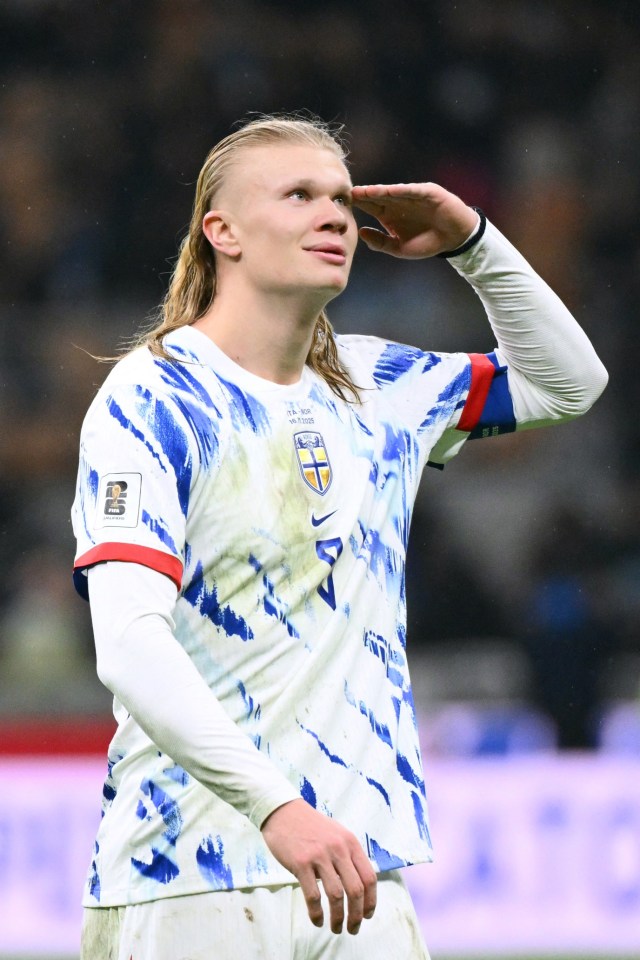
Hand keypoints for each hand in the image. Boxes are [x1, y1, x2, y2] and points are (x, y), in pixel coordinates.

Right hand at [261, 798, 376, 934]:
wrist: (284, 812)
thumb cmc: (311, 826)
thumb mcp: (337, 834)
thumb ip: (348, 856)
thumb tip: (359, 886)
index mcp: (350, 843)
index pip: (369, 877)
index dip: (371, 901)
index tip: (367, 915)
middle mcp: (339, 849)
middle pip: (356, 890)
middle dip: (356, 915)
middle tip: (353, 928)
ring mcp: (320, 856)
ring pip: (336, 895)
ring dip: (338, 918)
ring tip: (336, 928)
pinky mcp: (301, 863)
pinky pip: (313, 895)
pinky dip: (316, 913)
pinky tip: (317, 920)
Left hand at [351, 182, 478, 258]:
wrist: (454, 239)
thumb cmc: (427, 242)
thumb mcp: (399, 248)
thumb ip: (380, 242)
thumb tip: (361, 233)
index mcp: (390, 215)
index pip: (371, 207)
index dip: (359, 205)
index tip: (343, 205)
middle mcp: (399, 203)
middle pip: (378, 197)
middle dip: (364, 196)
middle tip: (348, 194)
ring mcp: (413, 196)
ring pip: (393, 192)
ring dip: (378, 191)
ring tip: (364, 191)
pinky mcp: (428, 193)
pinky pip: (413, 191)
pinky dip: (402, 191)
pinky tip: (389, 191)